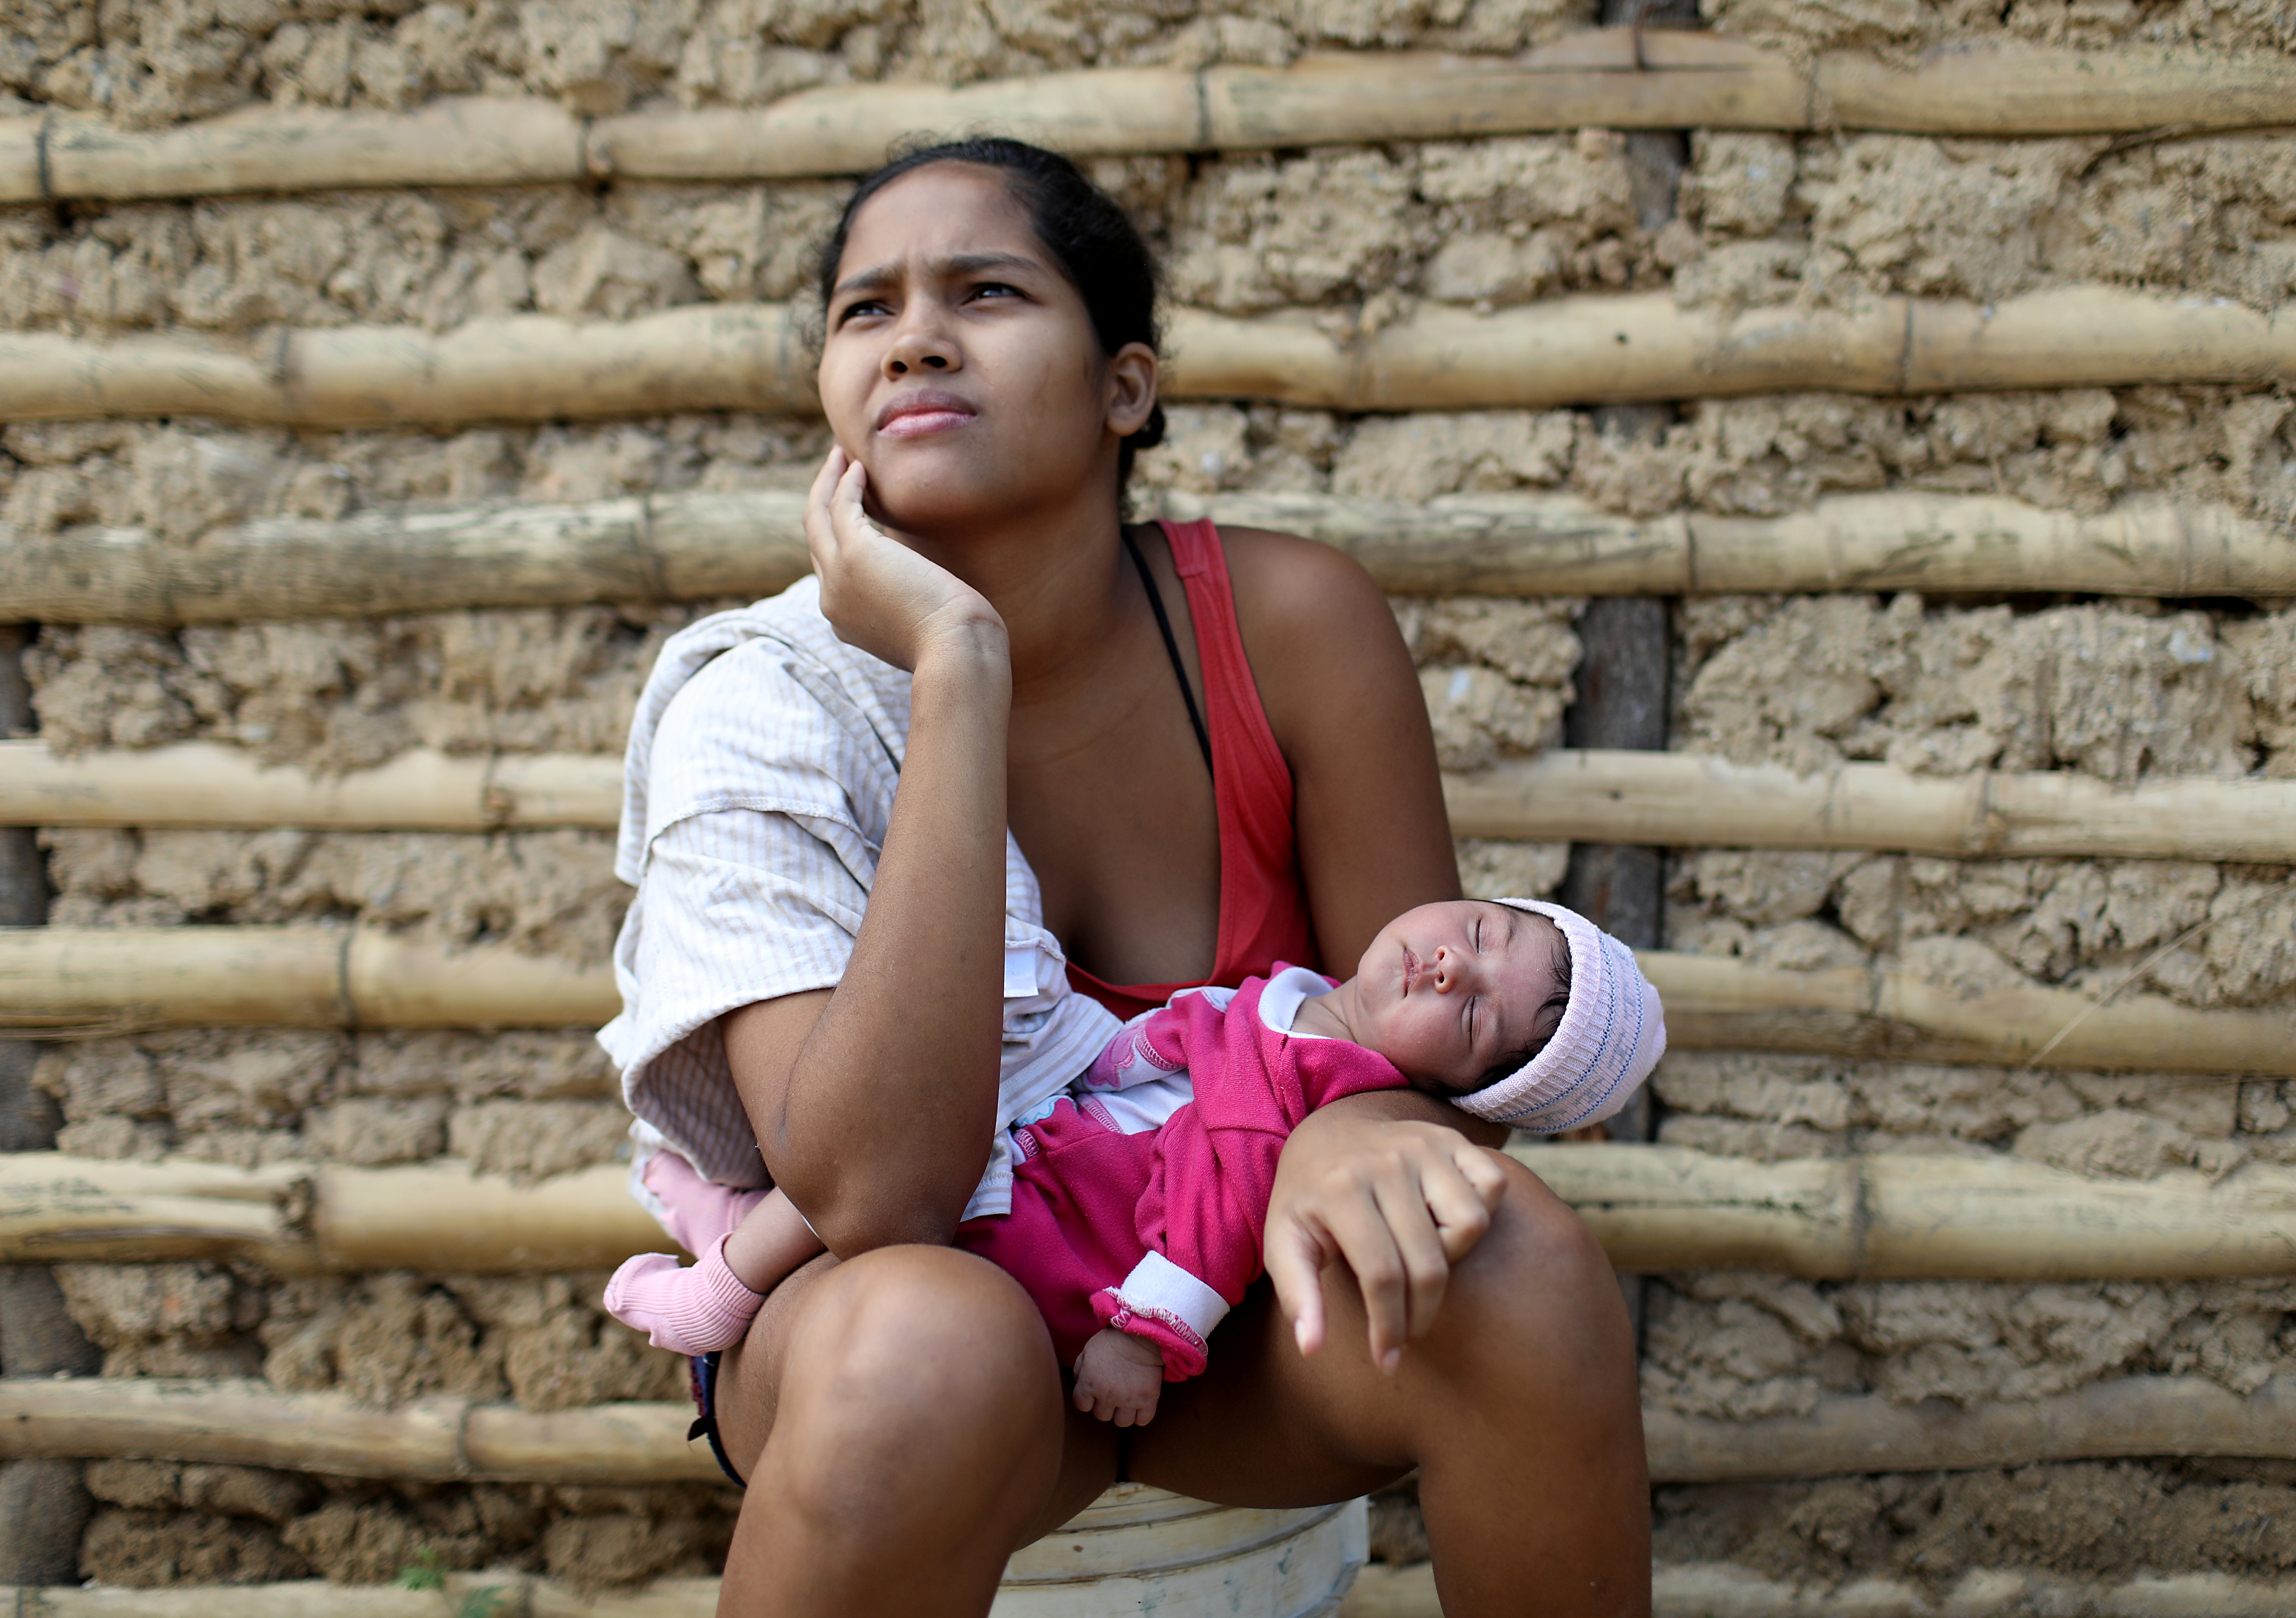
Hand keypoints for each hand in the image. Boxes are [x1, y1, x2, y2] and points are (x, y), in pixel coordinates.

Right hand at [804, 446, 1004, 672]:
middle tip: (837, 468)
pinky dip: (846, 483)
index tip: (851, 508)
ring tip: (842, 455)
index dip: (836, 534)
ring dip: (828, 482)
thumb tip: (919, 588)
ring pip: (817, 517)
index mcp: (845, 621)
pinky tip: (860, 468)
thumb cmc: (954, 644)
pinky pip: (841, 506)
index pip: (830, 570)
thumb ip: (903, 606)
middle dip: (822, 500)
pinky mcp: (856, 554)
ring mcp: (838, 578)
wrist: (956, 653)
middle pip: (815, 539)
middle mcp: (831, 601)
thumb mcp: (918, 626)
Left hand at [1071, 1328, 1163, 1426]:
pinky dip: (1140, 1415)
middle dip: (1104, 1405)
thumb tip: (1078, 1385)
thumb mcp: (1087, 1350)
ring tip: (1125, 1401)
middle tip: (1111, 1393)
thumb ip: (1079, 1370)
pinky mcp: (1148, 1399)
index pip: (1081, 1405)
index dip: (1086, 1399)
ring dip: (1121, 1413)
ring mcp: (1129, 1400)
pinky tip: (1139, 1404)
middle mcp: (1108, 1396)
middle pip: (1101, 1416)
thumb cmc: (1112, 1341)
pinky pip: (1142, 1420)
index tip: (1093, 1392)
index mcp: (1090, 1384)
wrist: (1141, 1335)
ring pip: (1121, 1422)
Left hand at [1263, 1103, 1509, 1372]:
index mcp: (1340, 1189)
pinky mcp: (1451, 1139)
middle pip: (1429, 1262)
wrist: (1328, 1134)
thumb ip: (1297, 1296)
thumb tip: (1311, 1349)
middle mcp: (1386, 1162)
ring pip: (1471, 1223)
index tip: (1387, 1359)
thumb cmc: (1308, 1201)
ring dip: (1453, 1257)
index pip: (1381, 1275)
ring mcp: (1423, 1146)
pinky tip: (1446, 1226)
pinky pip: (1493, 1184)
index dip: (1388, 1327)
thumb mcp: (1284, 1243)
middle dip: (1420, 1313)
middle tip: (1407, 1330)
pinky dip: (1481, 1211)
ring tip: (1421, 1265)